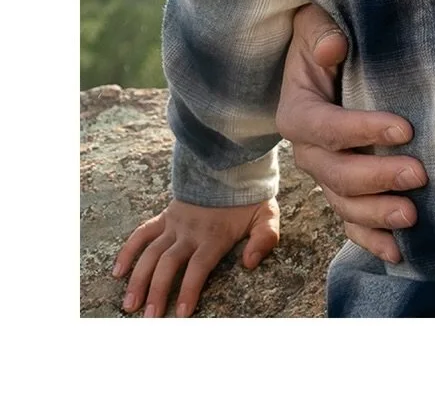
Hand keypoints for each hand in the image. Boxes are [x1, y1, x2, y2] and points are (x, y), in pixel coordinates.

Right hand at [112, 197, 278, 316]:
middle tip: (150, 317)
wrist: (232, 167)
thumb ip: (264, 238)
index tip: (181, 313)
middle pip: (169, 263)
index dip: (189, 289)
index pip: (199, 266)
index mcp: (215, 234)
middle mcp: (191, 230)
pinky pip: (142, 233)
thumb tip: (250, 263)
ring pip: (151, 252)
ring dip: (138, 278)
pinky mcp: (165, 217)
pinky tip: (118, 272)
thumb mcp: (267, 215)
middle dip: (158, 290)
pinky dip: (128, 250)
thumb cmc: (250, 199)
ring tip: (130, 304)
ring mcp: (175, 223)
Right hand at [275, 2, 426, 264]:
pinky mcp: (340, 187)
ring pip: (344, 203)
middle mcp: (306, 151)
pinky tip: (397, 252)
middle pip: (338, 174)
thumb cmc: (323, 38)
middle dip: (379, 178)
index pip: (327, 127)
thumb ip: (322, 35)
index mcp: (297, 113)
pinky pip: (350, 220)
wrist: (320, 57)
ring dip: (376, 215)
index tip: (404, 128)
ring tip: (412, 216)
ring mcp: (324, 174)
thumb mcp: (316, 27)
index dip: (363, 130)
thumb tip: (335, 47)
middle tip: (419, 176)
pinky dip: (370, 239)